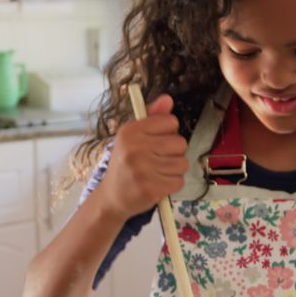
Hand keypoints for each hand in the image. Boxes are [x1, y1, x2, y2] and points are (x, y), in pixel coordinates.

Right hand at [96, 93, 187, 217]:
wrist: (112, 197)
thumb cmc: (125, 163)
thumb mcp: (133, 137)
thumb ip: (152, 117)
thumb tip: (168, 99)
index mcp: (130, 131)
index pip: (170, 122)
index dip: (168, 132)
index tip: (155, 141)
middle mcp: (134, 148)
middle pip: (180, 143)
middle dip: (173, 152)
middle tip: (157, 160)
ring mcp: (142, 170)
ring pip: (182, 163)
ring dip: (174, 169)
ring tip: (157, 172)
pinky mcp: (151, 189)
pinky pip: (179, 181)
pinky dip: (172, 184)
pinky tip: (158, 184)